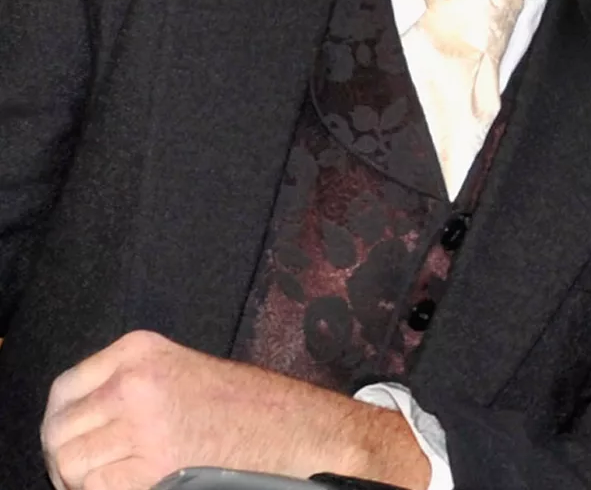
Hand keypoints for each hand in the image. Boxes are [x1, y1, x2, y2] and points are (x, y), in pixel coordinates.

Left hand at [40, 330, 429, 489]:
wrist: (297, 430)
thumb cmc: (252, 405)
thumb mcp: (185, 372)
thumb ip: (136, 384)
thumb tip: (86, 420)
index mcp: (141, 349)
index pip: (66, 389)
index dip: (64, 422)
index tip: (76, 439)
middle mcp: (134, 381)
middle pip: (60, 429)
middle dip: (67, 457)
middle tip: (90, 472)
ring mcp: (141, 424)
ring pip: (71, 463)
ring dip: (85, 479)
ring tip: (115, 480)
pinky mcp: (152, 465)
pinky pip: (98, 488)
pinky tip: (138, 483)